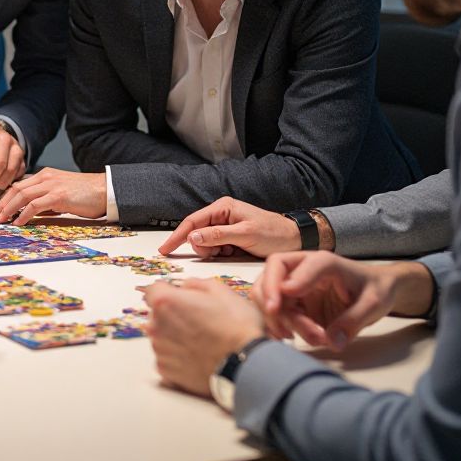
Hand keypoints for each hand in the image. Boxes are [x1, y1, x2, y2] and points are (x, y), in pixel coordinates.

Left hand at [0, 169, 106, 224]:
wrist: (105, 189)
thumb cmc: (86, 195)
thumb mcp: (61, 195)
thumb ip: (46, 202)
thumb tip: (32, 214)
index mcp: (45, 175)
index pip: (19, 186)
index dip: (5, 198)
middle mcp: (46, 177)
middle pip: (16, 189)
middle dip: (2, 204)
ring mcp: (52, 185)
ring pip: (23, 195)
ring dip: (8, 209)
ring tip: (1, 221)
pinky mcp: (59, 195)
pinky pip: (36, 205)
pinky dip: (24, 214)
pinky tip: (18, 222)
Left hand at [143, 279, 265, 397]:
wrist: (247, 366)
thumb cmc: (236, 326)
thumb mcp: (220, 290)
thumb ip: (195, 283)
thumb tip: (185, 286)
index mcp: (165, 302)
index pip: (153, 290)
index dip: (170, 292)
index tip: (183, 298)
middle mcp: (156, 326)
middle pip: (157, 315)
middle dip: (173, 315)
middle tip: (198, 321)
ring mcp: (160, 350)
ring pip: (162, 337)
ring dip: (175, 336)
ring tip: (202, 341)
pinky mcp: (165, 371)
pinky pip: (167, 358)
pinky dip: (178, 357)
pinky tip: (198, 356)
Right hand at [158, 196, 301, 258]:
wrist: (296, 240)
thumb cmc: (273, 234)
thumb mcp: (246, 234)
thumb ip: (218, 235)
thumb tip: (192, 237)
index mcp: (223, 207)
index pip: (192, 222)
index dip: (176, 236)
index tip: (164, 250)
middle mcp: (221, 214)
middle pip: (197, 233)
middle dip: (202, 246)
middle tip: (220, 252)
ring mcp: (225, 226)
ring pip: (205, 242)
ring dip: (212, 251)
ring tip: (231, 251)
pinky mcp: (230, 237)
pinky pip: (215, 247)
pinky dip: (219, 253)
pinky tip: (233, 253)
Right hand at [253, 252, 433, 349]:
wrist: (377, 289)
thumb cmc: (376, 290)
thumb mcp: (374, 305)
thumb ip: (353, 321)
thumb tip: (331, 342)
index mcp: (322, 262)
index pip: (293, 264)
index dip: (280, 283)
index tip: (278, 307)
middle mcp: (302, 268)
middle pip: (270, 276)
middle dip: (273, 304)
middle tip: (289, 333)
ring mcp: (294, 284)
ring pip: (267, 294)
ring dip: (277, 319)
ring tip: (303, 340)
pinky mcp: (292, 301)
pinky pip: (272, 310)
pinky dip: (273, 325)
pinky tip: (288, 339)